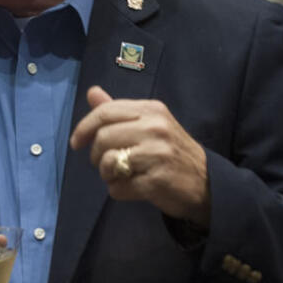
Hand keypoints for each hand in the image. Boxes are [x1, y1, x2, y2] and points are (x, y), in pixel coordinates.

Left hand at [69, 86, 210, 225]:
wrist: (207, 183)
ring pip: (108, 162)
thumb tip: (92, 92)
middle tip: (105, 164)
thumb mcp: (150, 124)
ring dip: (107, 175)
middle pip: (103, 138)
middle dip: (96, 155)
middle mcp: (155, 128)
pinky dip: (119, 191)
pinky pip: (119, 187)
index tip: (76, 143)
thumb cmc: (171, 152)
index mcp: (152, 110)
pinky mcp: (157, 181)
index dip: (83, 128)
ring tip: (120, 175)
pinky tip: (132, 188)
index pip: (105, 112)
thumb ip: (119, 111)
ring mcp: (157, 154)